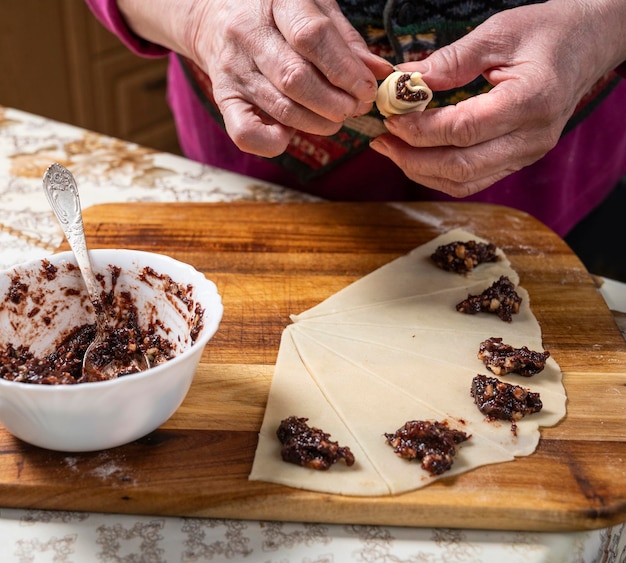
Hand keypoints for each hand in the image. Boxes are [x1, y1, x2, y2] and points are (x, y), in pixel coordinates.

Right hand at [119, 0, 391, 156]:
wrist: (213, 17)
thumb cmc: (276, 13)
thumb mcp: (314, 8)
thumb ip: (346, 40)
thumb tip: (380, 71)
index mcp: (277, 0)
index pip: (312, 36)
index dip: (344, 70)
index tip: (366, 89)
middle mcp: (249, 32)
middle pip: (296, 77)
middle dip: (334, 102)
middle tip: (354, 108)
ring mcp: (233, 68)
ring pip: (280, 107)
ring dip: (316, 123)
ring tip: (335, 119)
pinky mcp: (223, 97)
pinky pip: (244, 131)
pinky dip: (271, 143)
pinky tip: (289, 136)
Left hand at [370, 0, 625, 196]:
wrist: (587, 45)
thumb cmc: (546, 32)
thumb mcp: (497, 33)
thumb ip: (449, 62)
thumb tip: (403, 82)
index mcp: (531, 100)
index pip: (463, 130)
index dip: (421, 130)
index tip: (391, 118)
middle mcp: (532, 137)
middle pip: (461, 166)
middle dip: (413, 158)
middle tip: (382, 140)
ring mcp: (527, 155)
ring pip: (465, 182)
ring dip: (421, 171)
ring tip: (392, 149)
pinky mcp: (518, 160)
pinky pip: (473, 181)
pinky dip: (439, 175)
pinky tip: (416, 157)